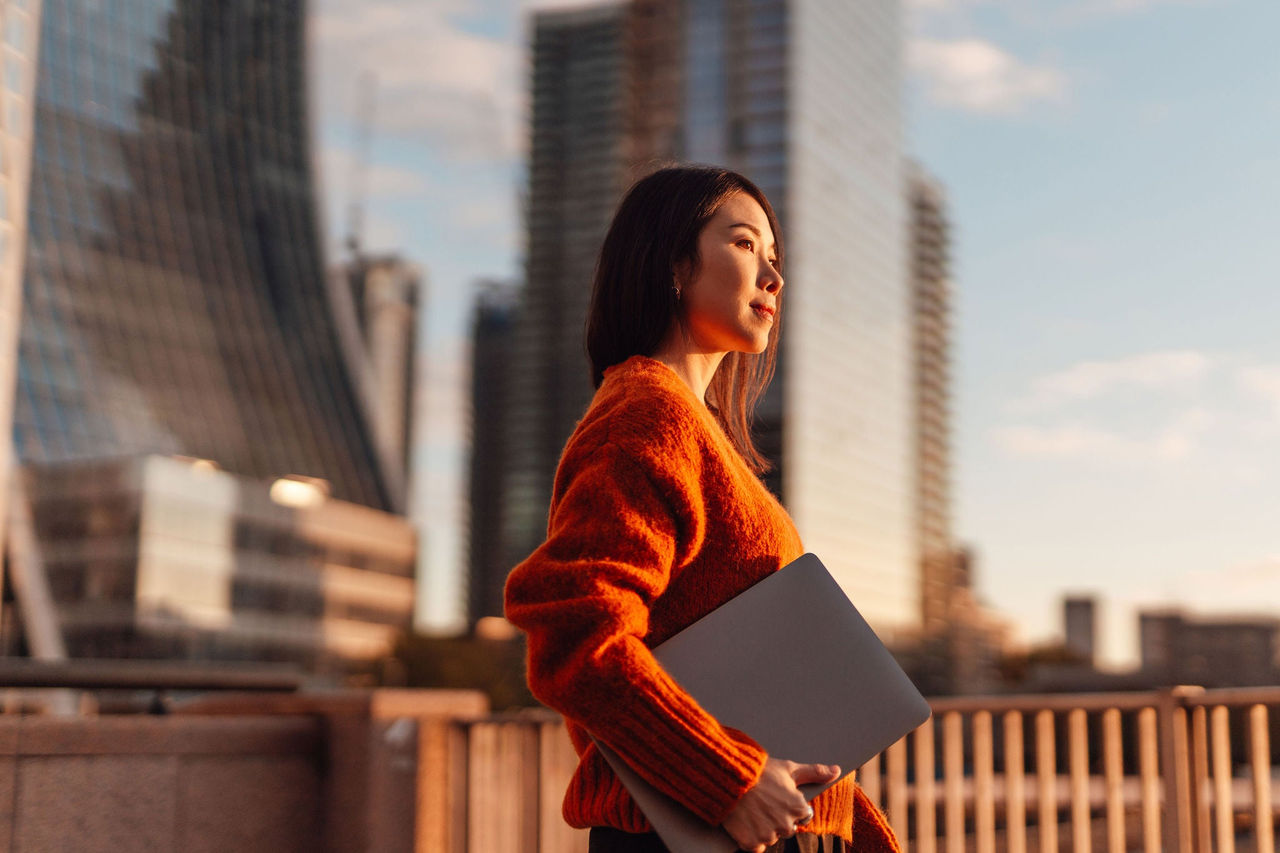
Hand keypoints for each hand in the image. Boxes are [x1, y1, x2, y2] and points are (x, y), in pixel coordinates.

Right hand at [722, 758, 839, 852]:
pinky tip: (746, 821)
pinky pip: (757, 846)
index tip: (778, 797)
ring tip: (753, 810)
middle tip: (764, 803)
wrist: (727, 778)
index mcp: (798, 807)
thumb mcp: (789, 768)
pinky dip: (751, 837)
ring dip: (765, 828)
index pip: (803, 815)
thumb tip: (836, 771)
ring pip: (772, 837)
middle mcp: (786, 824)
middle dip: (778, 818)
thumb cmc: (759, 771)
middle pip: (788, 828)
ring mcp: (768, 835)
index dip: (791, 805)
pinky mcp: (752, 843)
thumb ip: (815, 772)